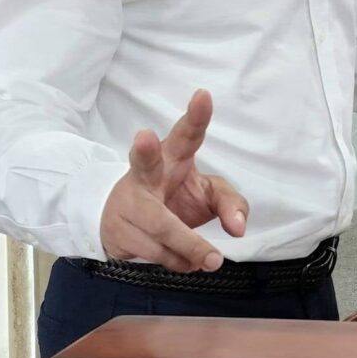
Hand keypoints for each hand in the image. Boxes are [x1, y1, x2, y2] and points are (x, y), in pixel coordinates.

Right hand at [100, 89, 247, 272]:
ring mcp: (128, 202)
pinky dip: (177, 261)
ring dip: (190, 246)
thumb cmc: (174, 198)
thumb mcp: (207, 195)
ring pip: (162, 225)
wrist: (123, 223)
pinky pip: (155, 252)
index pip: (185, 133)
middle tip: (143, 137)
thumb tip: (238, 228)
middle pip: (144, 161)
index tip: (204, 96)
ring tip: (211, 259)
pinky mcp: (118, 231)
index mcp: (172, 156)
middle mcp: (146, 174)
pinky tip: (182, 259)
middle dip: (144, 150)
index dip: (196, 116)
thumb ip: (231, 204)